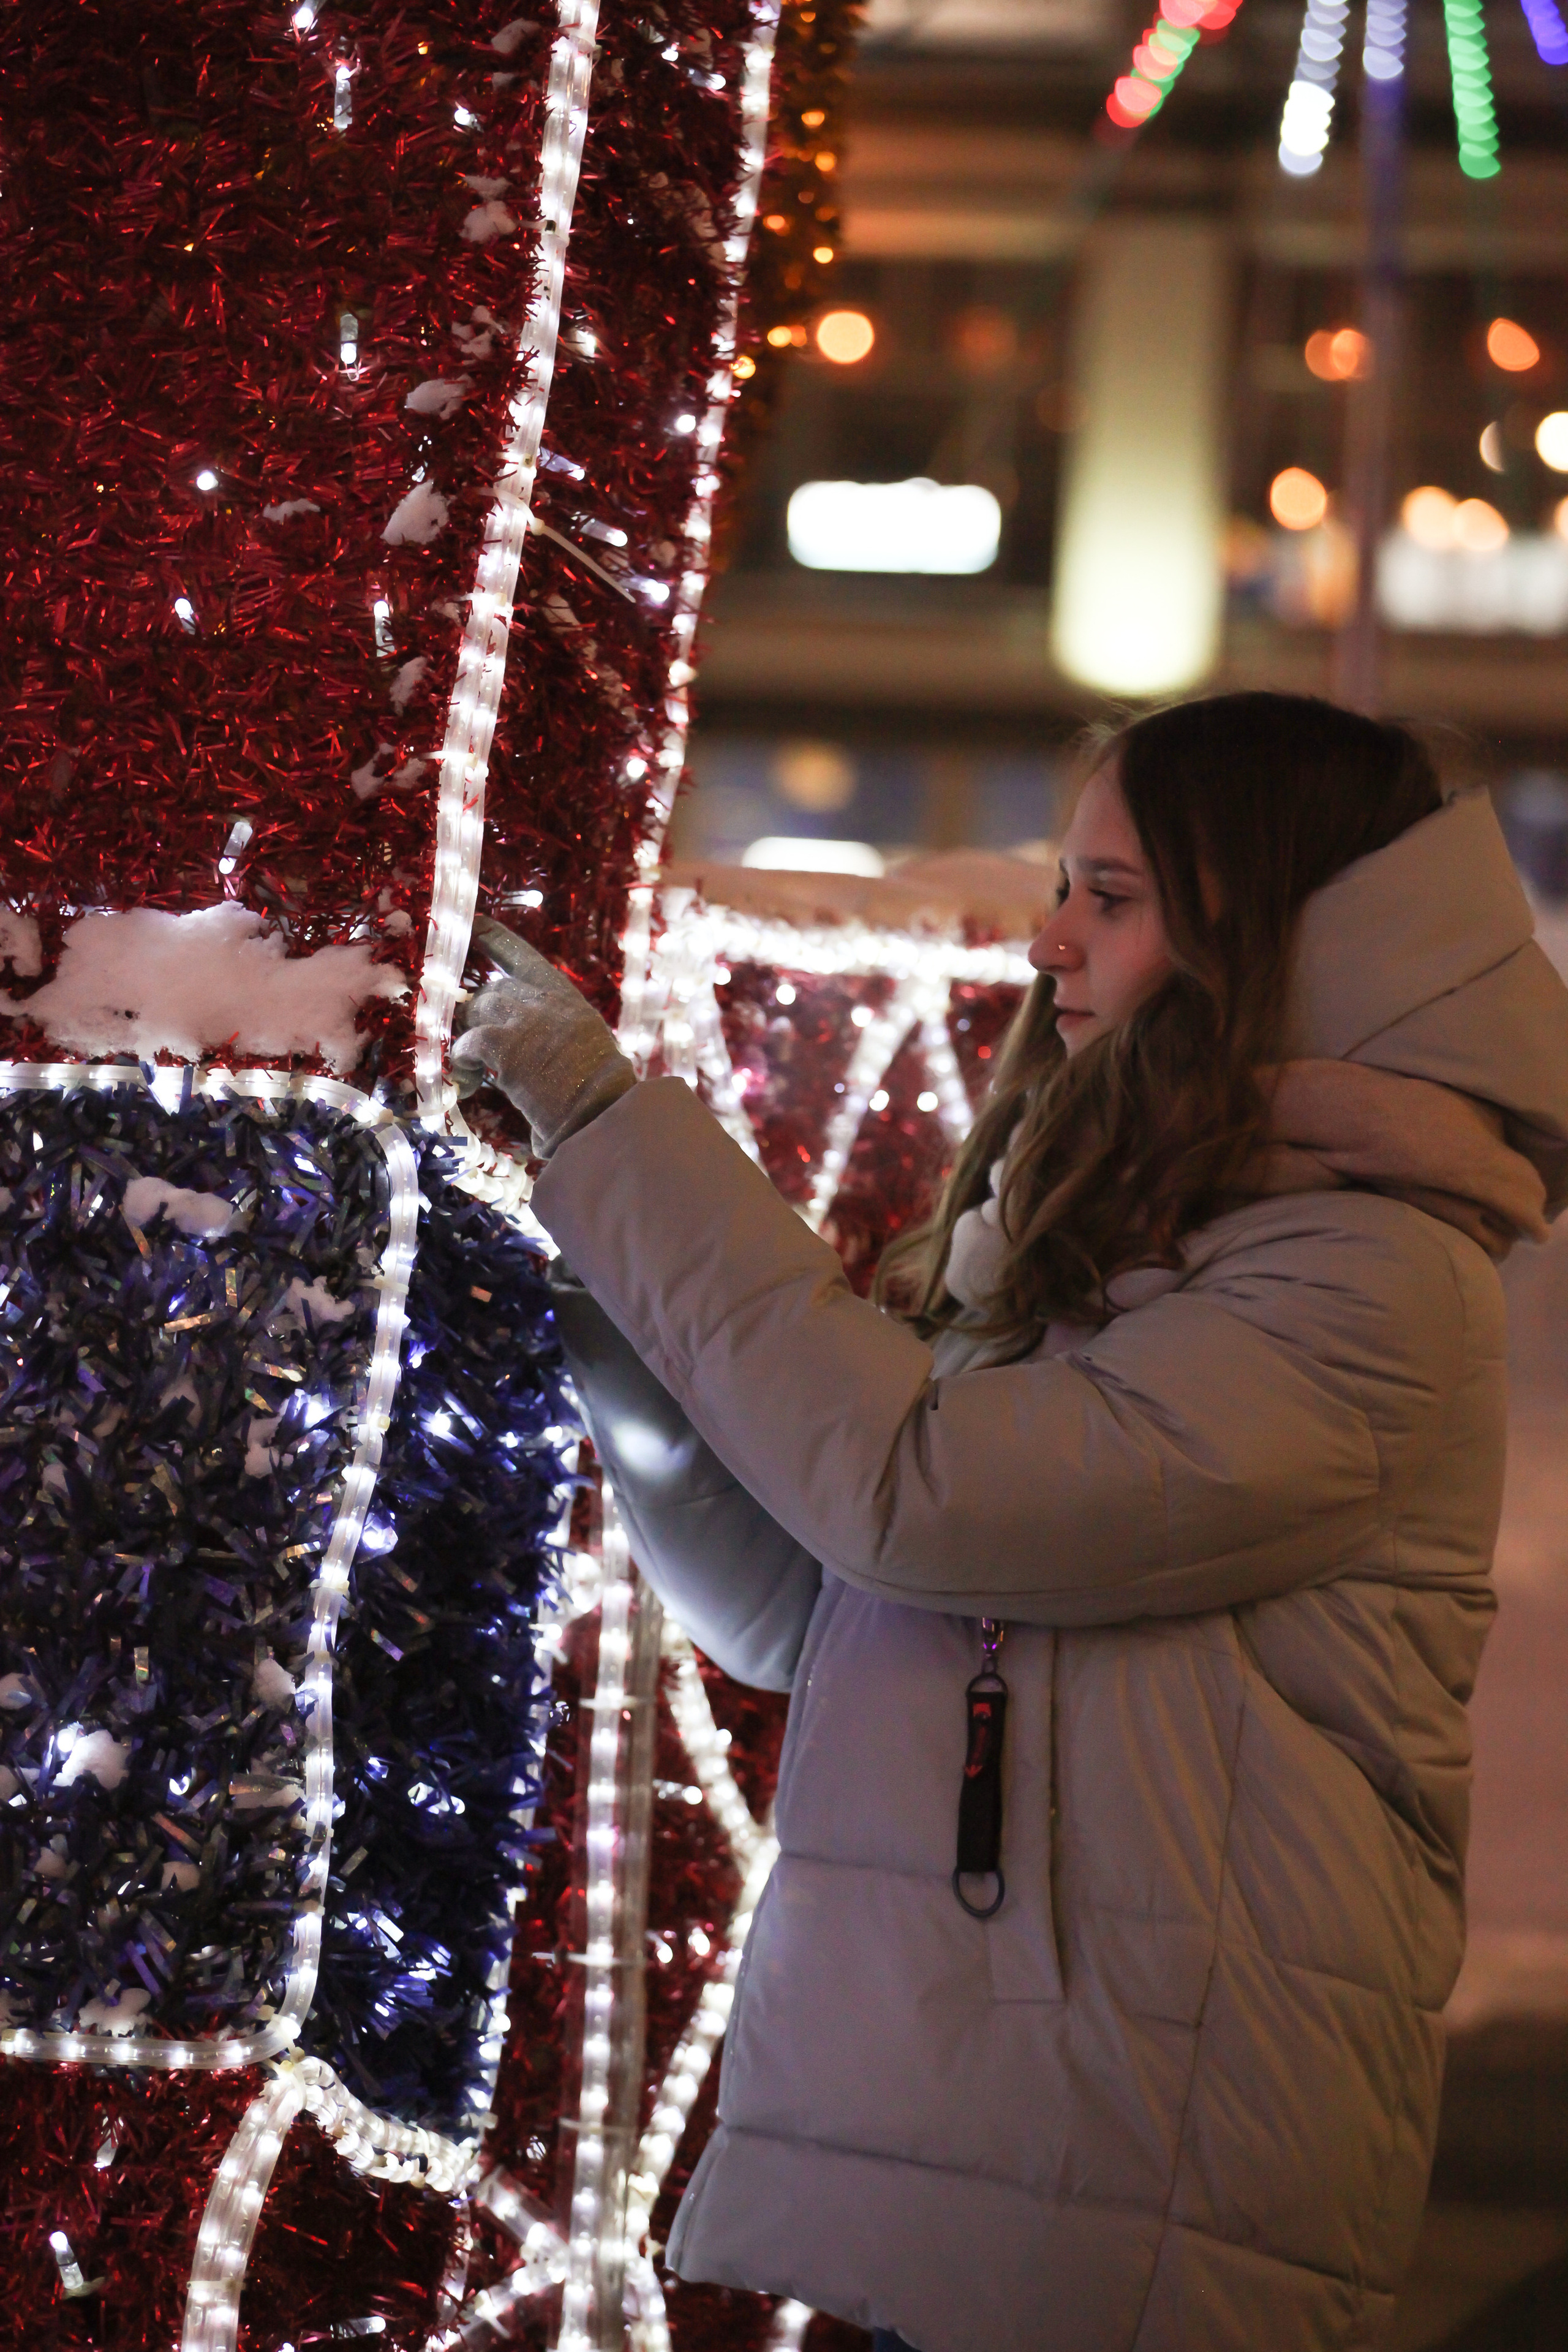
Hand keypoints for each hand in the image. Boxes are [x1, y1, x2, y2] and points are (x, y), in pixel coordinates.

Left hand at [449, 917, 634, 1155]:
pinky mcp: (503, 1046)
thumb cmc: (602, 1092)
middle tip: (477, 1044)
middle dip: (479, 1014)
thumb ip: (558, 1032)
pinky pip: (466, 1044)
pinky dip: (461, 1063)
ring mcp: (522, 1020)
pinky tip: (468, 1082)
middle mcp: (543, 1001)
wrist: (602, 1110)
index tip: (476, 924)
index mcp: (565, 997)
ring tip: (472, 1068)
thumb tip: (535, 1048)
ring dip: (469, 1037)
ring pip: (475, 1012)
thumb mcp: (587, 1044)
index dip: (494, 939)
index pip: (522, 956)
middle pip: (491, 990)